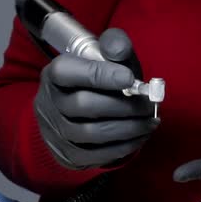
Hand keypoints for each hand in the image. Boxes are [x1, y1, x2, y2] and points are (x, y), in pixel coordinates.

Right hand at [34, 28, 158, 169]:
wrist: (86, 115)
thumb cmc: (102, 82)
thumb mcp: (108, 59)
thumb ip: (114, 46)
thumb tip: (118, 48)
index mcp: (55, 74)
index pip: (67, 72)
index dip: (99, 75)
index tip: (130, 77)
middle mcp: (49, 103)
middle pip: (83, 105)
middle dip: (123, 106)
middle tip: (149, 105)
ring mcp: (56, 132)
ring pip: (92, 133)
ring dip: (129, 128)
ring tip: (151, 122)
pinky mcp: (69, 155)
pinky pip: (97, 155)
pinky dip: (125, 146)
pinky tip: (141, 136)